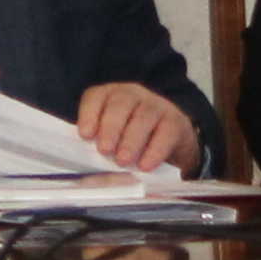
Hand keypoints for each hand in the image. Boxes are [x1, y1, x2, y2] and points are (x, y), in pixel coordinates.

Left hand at [77, 80, 200, 173]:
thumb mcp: (112, 137)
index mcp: (110, 95)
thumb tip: (85, 158)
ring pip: (143, 117)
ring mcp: (156, 104)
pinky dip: (154, 150)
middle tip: (104, 150)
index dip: (89, 114)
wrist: (171, 143)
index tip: (85, 135)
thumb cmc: (132, 139)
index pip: (96, 97)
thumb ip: (99, 141)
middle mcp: (133, 94)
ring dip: (131, 140)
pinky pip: (166, 133)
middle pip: (120, 104)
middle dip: (110, 128)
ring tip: (122, 161)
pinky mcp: (175, 120)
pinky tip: (145, 165)